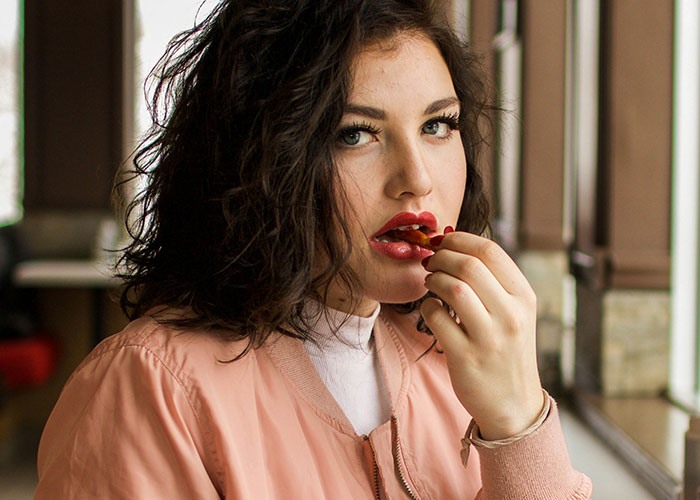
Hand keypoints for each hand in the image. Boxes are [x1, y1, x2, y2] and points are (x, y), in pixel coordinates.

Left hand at [420, 231, 544, 439]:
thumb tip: (456, 243)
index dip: (460, 239)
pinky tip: (431, 309)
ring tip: (430, 282)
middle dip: (442, 256)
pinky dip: (427, 306)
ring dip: (433, 279)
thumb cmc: (507, 350)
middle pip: (469, 265)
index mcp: (524, 298)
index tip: (443, 240)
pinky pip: (436, 317)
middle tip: (430, 260)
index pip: (490, 252)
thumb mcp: (515, 313)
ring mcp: (489, 337)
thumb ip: (493, 281)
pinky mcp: (465, 356)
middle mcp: (511, 315)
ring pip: (453, 289)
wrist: (513, 404)